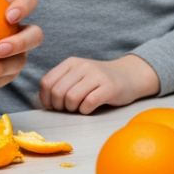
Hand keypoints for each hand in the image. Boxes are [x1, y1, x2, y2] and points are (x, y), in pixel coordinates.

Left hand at [38, 55, 160, 113]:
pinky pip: (88, 103)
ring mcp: (96, 75)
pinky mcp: (109, 87)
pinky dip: (86, 111)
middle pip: (57, 92)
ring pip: (71, 98)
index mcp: (71, 63)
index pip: (46, 82)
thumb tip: (44, 103)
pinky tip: (90, 108)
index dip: (46, 99)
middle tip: (68, 109)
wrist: (129, 75)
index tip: (53, 106)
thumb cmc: (99, 80)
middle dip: (60, 107)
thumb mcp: (78, 75)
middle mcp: (82, 66)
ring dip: (73, 109)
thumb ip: (61, 83)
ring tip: (80, 108)